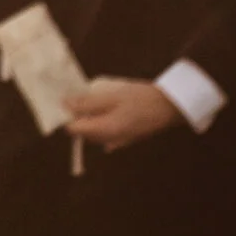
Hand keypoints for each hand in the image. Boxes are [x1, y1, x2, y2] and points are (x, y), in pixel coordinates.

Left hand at [64, 78, 183, 152]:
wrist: (171, 106)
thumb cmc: (141, 98)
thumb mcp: (112, 96)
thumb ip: (87, 103)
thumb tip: (64, 105)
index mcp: (104, 132)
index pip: (73, 129)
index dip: (65, 115)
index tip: (63, 99)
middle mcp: (109, 141)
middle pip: (83, 131)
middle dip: (78, 115)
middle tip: (79, 94)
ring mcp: (119, 141)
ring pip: (95, 131)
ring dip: (90, 117)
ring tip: (93, 97)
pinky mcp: (127, 137)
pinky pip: (107, 131)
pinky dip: (102, 120)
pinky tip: (107, 106)